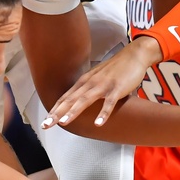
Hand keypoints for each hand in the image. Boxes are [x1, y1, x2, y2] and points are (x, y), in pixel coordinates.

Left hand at [43, 36, 162, 127]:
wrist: (133, 55)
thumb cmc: (116, 69)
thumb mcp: (97, 78)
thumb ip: (87, 89)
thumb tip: (77, 102)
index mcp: (84, 82)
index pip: (65, 98)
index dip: (54, 110)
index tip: (45, 122)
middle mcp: (90, 83)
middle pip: (70, 100)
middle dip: (57, 113)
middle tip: (46, 125)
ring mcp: (103, 85)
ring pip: (85, 100)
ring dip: (74, 111)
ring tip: (65, 122)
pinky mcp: (117, 88)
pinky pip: (109, 103)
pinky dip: (103, 113)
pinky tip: (98, 123)